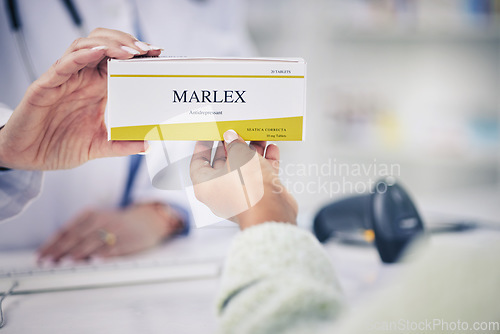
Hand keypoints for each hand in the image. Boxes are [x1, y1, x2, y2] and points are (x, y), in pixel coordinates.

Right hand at [0, 28, 161, 169]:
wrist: (28, 157)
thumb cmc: (59, 146)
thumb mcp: (98, 147)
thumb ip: (121, 145)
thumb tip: (148, 145)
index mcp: (96, 89)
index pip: (118, 62)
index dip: (137, 55)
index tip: (157, 55)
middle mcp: (82, 79)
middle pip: (104, 46)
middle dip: (127, 43)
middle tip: (148, 50)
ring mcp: (65, 80)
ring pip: (86, 47)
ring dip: (110, 45)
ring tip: (130, 51)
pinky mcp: (47, 85)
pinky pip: (64, 64)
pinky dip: (82, 55)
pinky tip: (99, 52)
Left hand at [37, 203, 182, 262]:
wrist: (146, 221)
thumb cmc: (116, 225)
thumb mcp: (96, 222)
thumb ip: (77, 233)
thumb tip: (55, 252)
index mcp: (90, 214)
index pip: (66, 229)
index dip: (52, 243)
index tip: (40, 256)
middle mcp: (101, 219)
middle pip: (76, 236)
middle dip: (60, 250)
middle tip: (47, 262)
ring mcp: (115, 229)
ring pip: (93, 242)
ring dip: (78, 252)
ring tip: (65, 262)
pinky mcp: (127, 240)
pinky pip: (113, 248)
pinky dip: (103, 254)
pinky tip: (94, 261)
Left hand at [190, 130, 297, 229]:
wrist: (271, 212)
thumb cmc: (248, 191)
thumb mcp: (238, 156)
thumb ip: (234, 144)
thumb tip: (231, 138)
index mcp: (206, 185)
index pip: (198, 163)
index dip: (203, 147)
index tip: (208, 136)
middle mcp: (220, 192)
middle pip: (223, 164)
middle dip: (232, 146)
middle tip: (236, 132)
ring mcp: (239, 195)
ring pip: (243, 168)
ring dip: (251, 152)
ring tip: (258, 138)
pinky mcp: (257, 196)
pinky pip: (258, 176)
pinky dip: (264, 163)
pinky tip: (271, 150)